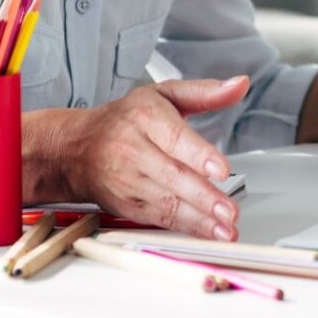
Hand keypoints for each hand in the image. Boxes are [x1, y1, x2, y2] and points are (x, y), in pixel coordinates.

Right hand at [62, 76, 249, 238]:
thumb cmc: (127, 118)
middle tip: (229, 211)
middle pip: (172, 176)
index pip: (174, 138)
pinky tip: (206, 233)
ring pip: (165, 203)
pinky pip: (157, 219)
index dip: (198, 155)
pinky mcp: (125, 205)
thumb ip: (205, 91)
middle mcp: (133, 150)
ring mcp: (127, 181)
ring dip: (197, 219)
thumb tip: (240, 85)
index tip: (221, 169)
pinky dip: (183, 228)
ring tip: (224, 229)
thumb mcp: (165, 93)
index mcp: (145, 117)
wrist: (76, 148)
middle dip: (203, 197)